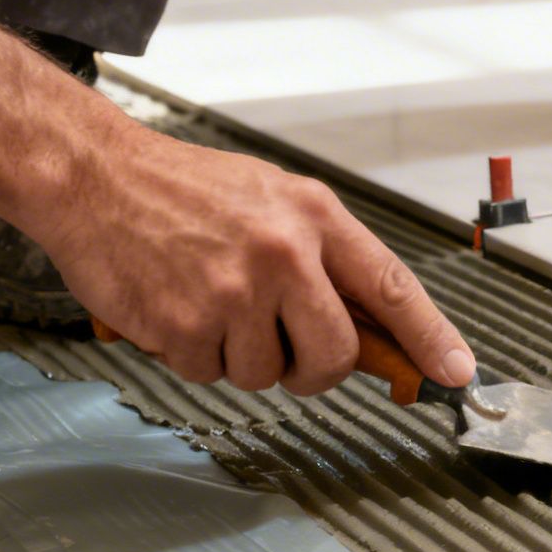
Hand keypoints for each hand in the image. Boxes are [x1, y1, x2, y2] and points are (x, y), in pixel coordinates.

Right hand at [37, 125, 473, 395]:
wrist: (93, 176)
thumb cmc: (185, 189)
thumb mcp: (273, 200)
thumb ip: (325, 258)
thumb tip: (371, 327)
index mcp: (315, 217)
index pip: (392, 288)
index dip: (431, 337)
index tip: (458, 372)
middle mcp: (283, 255)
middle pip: (335, 355)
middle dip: (317, 371)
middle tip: (292, 356)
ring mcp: (234, 293)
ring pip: (268, 374)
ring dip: (243, 357)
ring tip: (212, 304)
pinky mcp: (186, 326)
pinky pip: (212, 375)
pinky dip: (196, 356)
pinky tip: (179, 309)